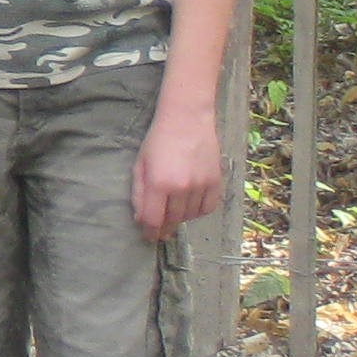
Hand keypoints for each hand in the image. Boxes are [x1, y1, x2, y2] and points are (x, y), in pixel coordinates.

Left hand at [131, 98, 225, 240]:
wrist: (187, 119)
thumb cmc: (158, 140)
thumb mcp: (140, 165)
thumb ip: (139, 194)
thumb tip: (141, 219)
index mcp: (159, 184)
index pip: (154, 220)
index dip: (150, 232)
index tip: (148, 237)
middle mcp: (182, 188)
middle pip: (173, 220)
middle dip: (164, 227)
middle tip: (159, 228)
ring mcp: (202, 186)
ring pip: (190, 216)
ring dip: (180, 218)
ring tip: (172, 211)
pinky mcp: (216, 182)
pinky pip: (208, 207)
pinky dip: (198, 211)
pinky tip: (189, 206)